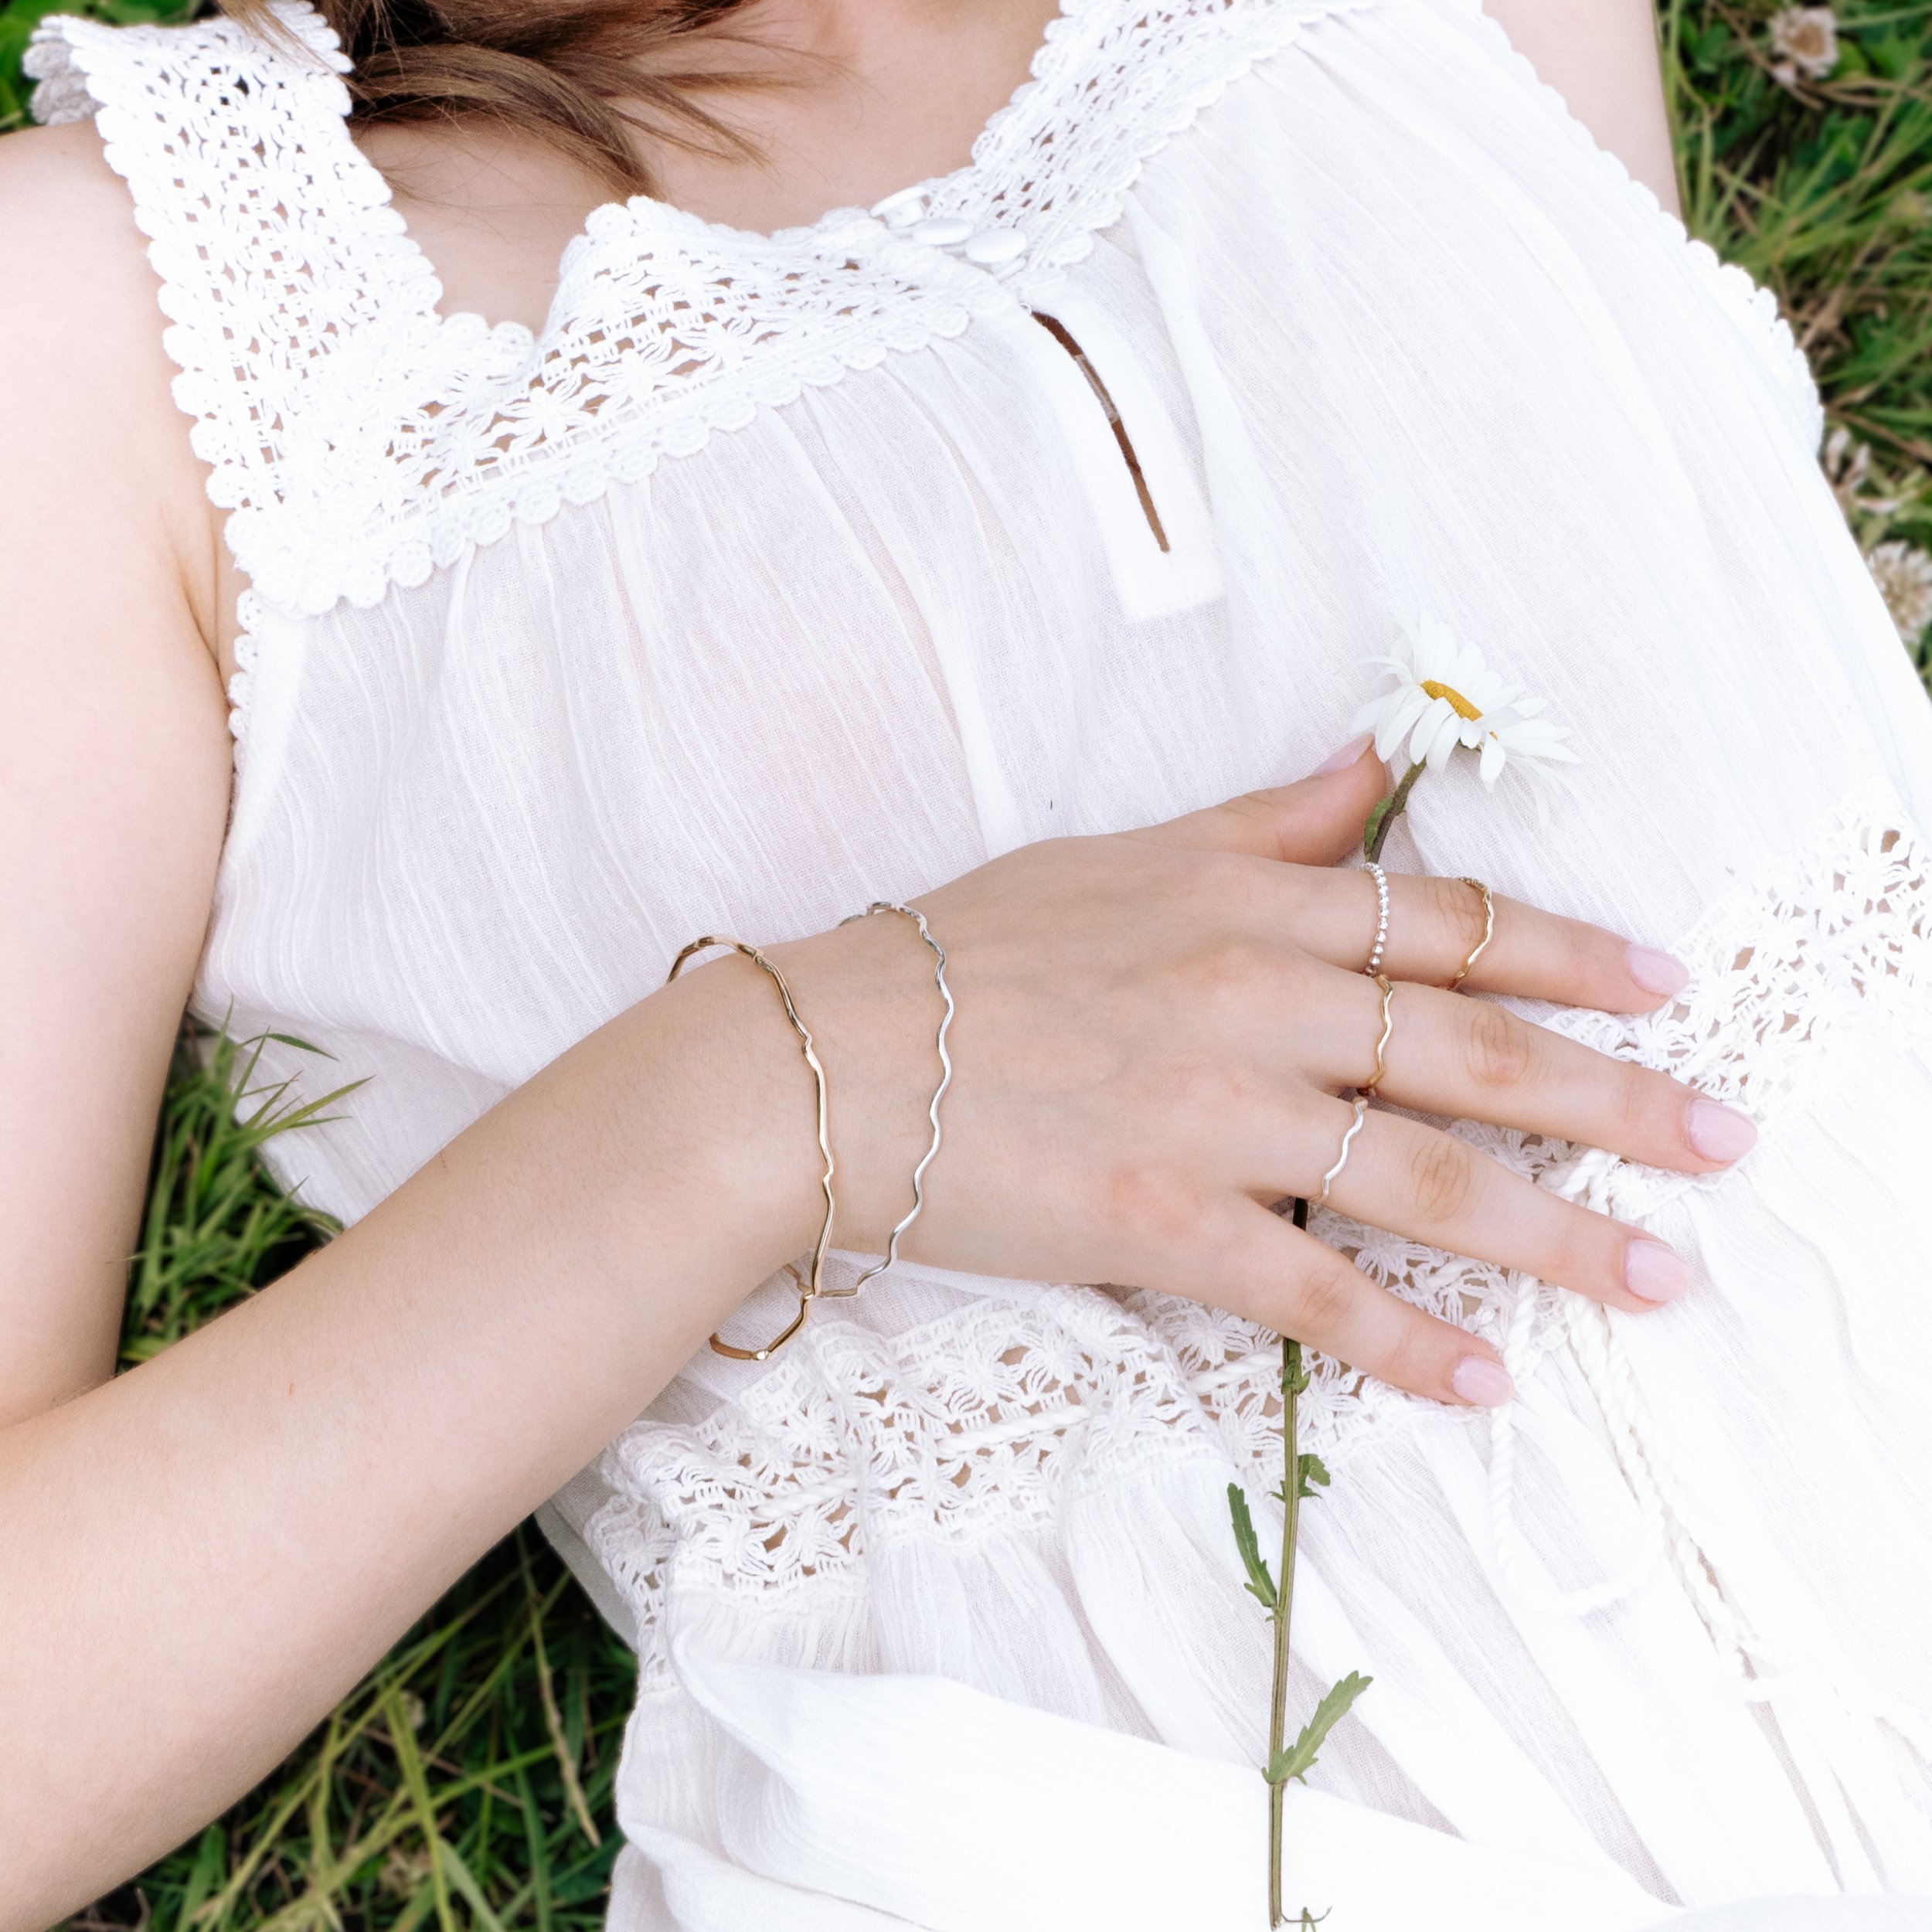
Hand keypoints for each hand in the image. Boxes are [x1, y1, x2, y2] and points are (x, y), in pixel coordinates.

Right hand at [767, 736, 1747, 1405]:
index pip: (1448, 923)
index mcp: (1247, 900)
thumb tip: (1367, 768)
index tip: (1666, 986)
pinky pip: (1313, 1289)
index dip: (1571, 952)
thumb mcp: (1116, 854)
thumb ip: (1261, 821)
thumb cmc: (959, 951)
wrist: (825, 1060)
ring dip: (1556, 1235)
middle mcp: (1254, 997)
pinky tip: (1484, 1383)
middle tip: (1728, 1148)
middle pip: (1475, 1050)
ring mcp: (1215, 1114)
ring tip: (1655, 1279)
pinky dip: (1405, 1340)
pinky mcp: (1162, 1222)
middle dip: (1618, 1100)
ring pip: (1425, 1176)